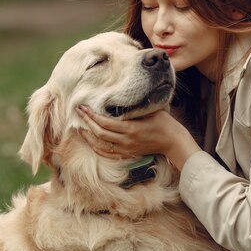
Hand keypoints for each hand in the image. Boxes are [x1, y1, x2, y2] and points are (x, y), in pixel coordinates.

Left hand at [76, 106, 200, 169]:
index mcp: (131, 128)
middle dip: (86, 122)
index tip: (83, 107)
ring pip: (100, 145)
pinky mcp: (127, 154)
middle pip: (99, 133)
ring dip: (88, 136)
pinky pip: (107, 154)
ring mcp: (126, 149)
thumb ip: (134, 106)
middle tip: (78, 112)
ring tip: (79, 126)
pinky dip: (96, 147)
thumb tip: (119, 96)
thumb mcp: (150, 110)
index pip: (104, 122)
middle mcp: (126, 140)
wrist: (172, 141)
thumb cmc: (163, 122)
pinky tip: (90, 141)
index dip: (91, 115)